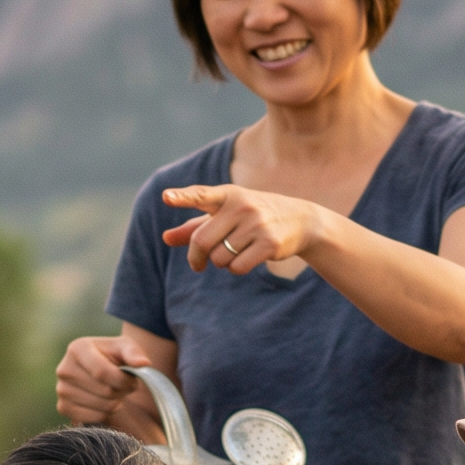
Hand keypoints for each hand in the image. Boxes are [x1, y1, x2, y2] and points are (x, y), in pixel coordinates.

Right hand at [55, 334, 165, 438]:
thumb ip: (134, 352)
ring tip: (114, 392)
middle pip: (105, 392)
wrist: (100, 370)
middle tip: (123, 386)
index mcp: (77, 349)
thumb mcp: (125, 347)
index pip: (102, 372)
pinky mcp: (63, 407)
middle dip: (122, 391)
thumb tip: (143, 363)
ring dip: (116, 403)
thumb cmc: (114, 357)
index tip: (133, 380)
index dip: (124, 381)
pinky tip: (104, 402)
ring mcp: (61, 390)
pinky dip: (105, 414)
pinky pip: (93, 419)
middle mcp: (64, 369)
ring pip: (101, 407)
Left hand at [161, 185, 322, 274]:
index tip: (166, 197)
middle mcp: (241, 206)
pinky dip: (235, 269)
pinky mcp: (269, 244)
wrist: (300, 220)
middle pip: (201, 241)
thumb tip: (165, 238)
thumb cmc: (252, 216)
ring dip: (221, 262)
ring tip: (235, 250)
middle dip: (196, 257)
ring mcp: (257, 224)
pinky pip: (237, 268)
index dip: (182, 197)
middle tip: (197, 264)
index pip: (201, 195)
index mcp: (227, 195)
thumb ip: (193, 226)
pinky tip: (247, 258)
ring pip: (219, 258)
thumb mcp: (224, 215)